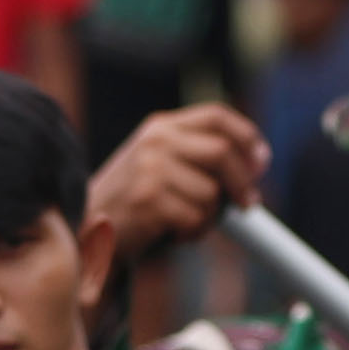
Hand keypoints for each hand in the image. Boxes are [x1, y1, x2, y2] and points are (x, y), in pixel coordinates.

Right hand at [87, 105, 266, 255]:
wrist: (87, 228)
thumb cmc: (132, 201)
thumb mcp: (159, 163)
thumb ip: (197, 154)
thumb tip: (254, 164)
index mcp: (161, 126)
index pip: (217, 117)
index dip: (247, 137)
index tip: (261, 161)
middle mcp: (156, 141)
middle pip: (222, 152)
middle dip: (242, 182)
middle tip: (248, 204)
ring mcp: (150, 169)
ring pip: (211, 192)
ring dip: (209, 217)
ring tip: (186, 222)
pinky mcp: (149, 200)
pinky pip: (196, 217)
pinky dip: (193, 233)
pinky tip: (173, 233)